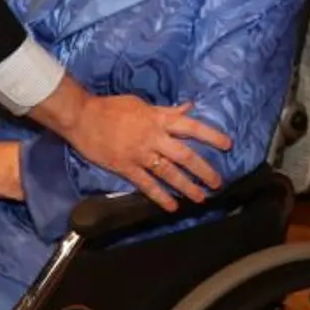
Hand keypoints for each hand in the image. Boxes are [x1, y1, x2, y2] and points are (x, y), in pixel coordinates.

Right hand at [66, 92, 229, 209]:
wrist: (82, 117)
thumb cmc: (111, 107)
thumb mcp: (141, 104)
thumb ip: (166, 110)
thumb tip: (188, 108)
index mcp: (158, 119)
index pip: (190, 126)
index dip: (210, 136)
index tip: (228, 145)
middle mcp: (153, 138)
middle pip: (184, 155)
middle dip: (203, 170)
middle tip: (218, 183)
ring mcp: (140, 154)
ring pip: (168, 173)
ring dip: (186, 186)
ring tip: (200, 198)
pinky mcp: (126, 167)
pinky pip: (146, 184)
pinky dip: (160, 196)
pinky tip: (172, 206)